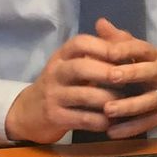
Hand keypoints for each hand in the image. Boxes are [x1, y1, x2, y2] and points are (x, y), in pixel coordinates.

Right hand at [5, 28, 129, 144]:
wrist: (29, 111)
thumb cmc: (62, 84)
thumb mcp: (75, 63)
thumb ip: (101, 51)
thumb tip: (126, 35)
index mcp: (63, 56)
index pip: (80, 43)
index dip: (103, 47)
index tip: (123, 55)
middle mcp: (55, 72)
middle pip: (80, 67)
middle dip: (106, 72)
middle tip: (128, 78)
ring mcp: (53, 95)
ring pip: (83, 95)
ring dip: (108, 98)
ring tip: (126, 102)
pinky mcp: (54, 117)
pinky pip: (81, 118)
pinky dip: (100, 120)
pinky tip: (112, 122)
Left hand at [86, 18, 156, 139]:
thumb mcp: (145, 54)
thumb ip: (121, 40)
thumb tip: (100, 22)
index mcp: (155, 56)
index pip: (142, 49)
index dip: (126, 49)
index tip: (107, 51)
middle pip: (150, 72)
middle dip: (132, 74)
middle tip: (112, 77)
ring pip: (149, 100)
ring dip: (129, 106)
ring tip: (108, 110)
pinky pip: (148, 122)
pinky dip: (131, 128)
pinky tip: (112, 132)